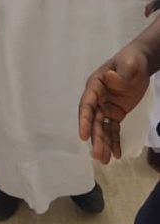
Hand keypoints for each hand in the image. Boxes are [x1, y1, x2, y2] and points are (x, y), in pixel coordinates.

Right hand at [79, 45, 150, 163]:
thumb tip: (109, 79)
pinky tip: (116, 155)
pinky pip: (113, 129)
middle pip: (94, 121)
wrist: (140, 63)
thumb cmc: (130, 61)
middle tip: (97, 156)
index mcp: (95, 86)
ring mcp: (106, 107)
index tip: (83, 136)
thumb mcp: (126, 66)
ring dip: (103, 144)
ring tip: (104, 161)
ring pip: (102, 128)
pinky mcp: (116, 113)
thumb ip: (119, 75)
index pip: (87, 105)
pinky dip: (114, 141)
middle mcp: (97, 99)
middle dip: (95, 139)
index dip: (84, 121)